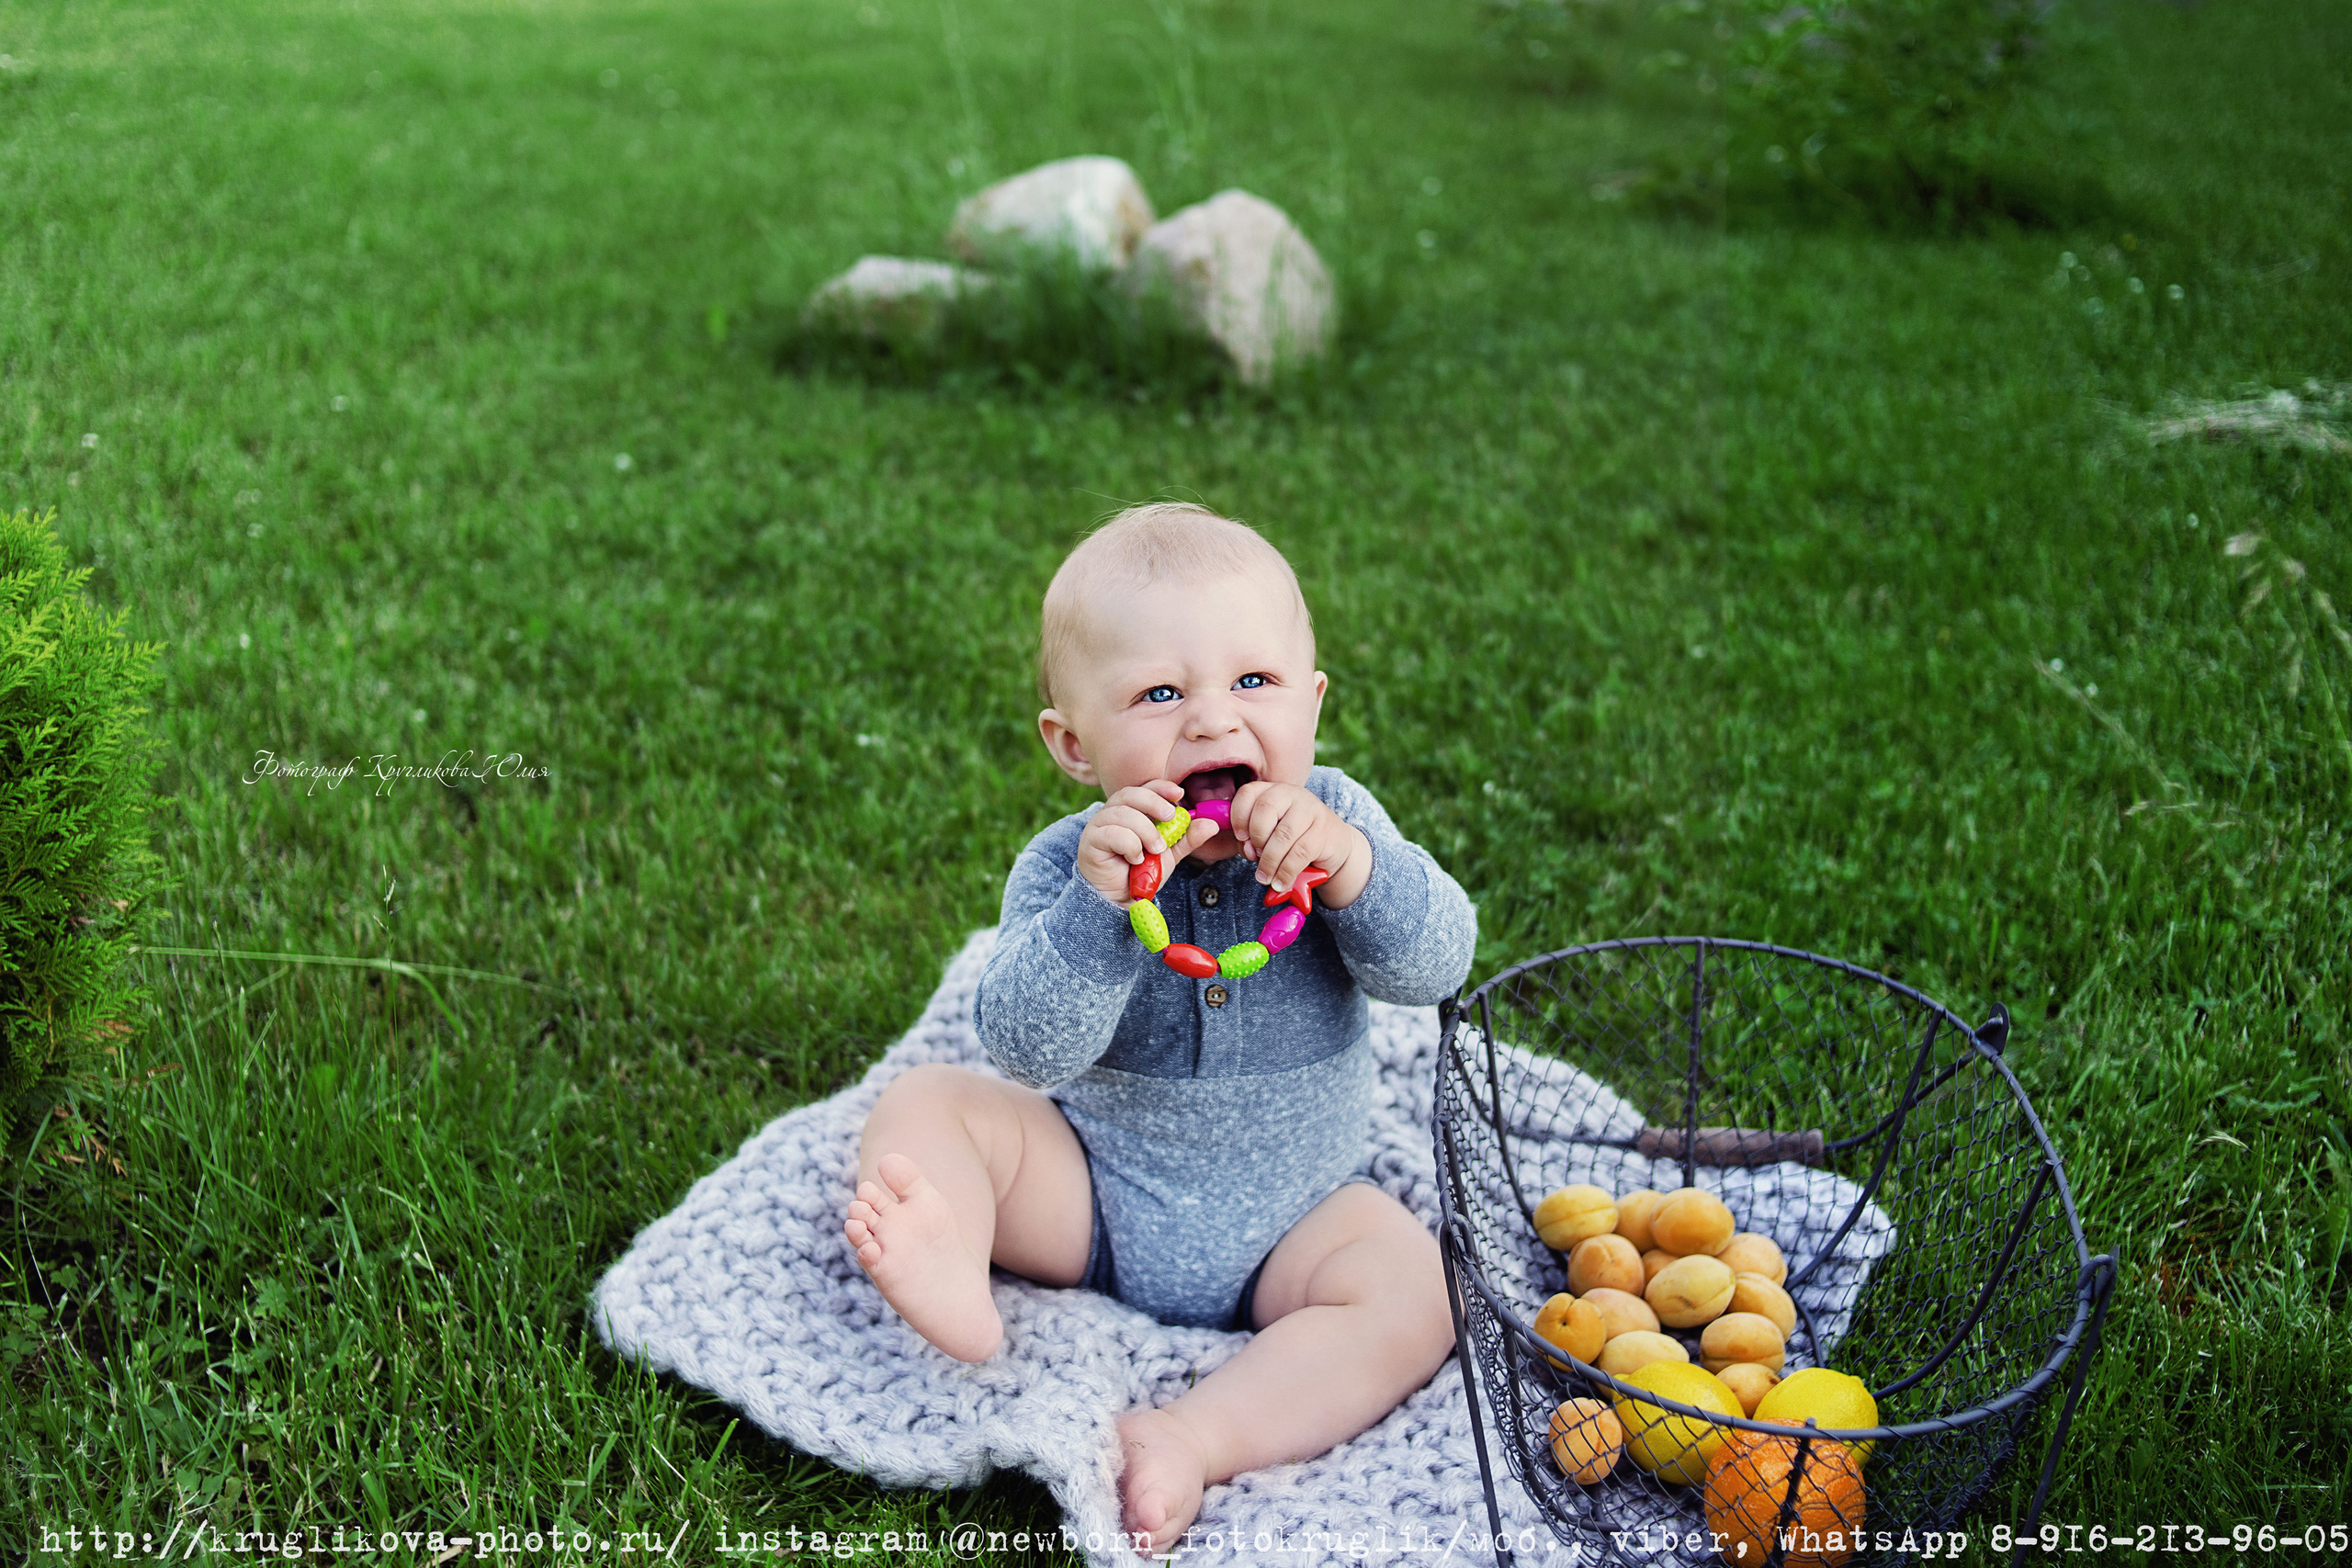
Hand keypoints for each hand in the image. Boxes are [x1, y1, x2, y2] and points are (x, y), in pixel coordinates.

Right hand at [1076, 781, 1220, 906]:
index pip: (1144, 788)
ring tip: (1155, 849)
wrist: (1120, 898)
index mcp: (1131, 809)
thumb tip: (1211, 824)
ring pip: (1123, 813)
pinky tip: (1135, 859)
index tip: (1179, 794)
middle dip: (1154, 803)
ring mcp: (1098, 825)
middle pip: (1131, 794)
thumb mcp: (1169, 854)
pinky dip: (1130, 845)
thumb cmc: (1141, 872)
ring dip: (1145, 831)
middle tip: (1170, 818)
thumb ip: (1186, 838)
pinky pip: (1112, 833)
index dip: (1161, 787)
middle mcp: (1112, 812)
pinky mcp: (1090, 841)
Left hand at [1227, 782, 1372, 908]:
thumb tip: (1248, 851)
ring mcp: (1311, 809)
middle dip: (1256, 838)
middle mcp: (1292, 794)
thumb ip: (1252, 840)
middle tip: (1255, 858)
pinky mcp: (1324, 831)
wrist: (1334, 844)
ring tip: (1265, 878)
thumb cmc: (1294, 839)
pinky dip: (1286, 872)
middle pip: (1265, 809)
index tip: (1241, 838)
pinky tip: (1280, 883)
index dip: (1239, 816)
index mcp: (1273, 790)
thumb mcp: (1269, 835)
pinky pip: (1299, 853)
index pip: (1248, 792)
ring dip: (1270, 862)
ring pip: (1283, 835)